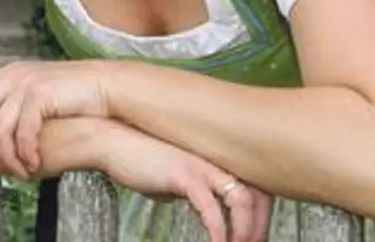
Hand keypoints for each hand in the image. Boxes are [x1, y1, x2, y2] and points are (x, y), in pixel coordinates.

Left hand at [0, 60, 109, 176]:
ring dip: (4, 156)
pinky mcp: (41, 95)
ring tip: (16, 171)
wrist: (102, 87)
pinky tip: (32, 164)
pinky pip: (22, 132)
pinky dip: (25, 153)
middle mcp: (11, 76)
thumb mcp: (33, 94)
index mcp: (6, 74)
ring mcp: (25, 84)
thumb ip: (11, 105)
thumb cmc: (69, 96)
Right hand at [99, 124, 272, 241]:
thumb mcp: (174, 176)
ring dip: (244, 231)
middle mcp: (217, 158)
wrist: (111, 142)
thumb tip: (199, 207)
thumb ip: (191, 189)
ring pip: (242, 200)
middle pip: (257, 194)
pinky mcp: (186, 174)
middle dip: (260, 227)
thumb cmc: (139, 158)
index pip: (257, 187)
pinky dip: (219, 231)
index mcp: (218, 158)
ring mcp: (203, 165)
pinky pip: (212, 208)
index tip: (257, 237)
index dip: (262, 216)